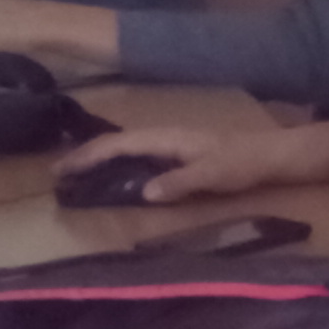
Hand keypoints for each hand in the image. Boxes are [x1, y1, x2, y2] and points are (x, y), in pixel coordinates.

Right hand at [57, 124, 286, 205]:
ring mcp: (170, 143)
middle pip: (116, 142)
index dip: (90, 156)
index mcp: (167, 138)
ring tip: (75, 172)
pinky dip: (118, 162)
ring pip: (125, 147)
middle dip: (86, 155)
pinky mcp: (177, 153)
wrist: (270, 155)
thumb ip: (179, 182)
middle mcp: (164, 136)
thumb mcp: (213, 175)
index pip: (119, 144)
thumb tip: (144, 192)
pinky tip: (112, 173)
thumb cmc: (243, 163)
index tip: (63, 168)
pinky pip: (138, 155)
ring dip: (99, 157)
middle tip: (58, 173)